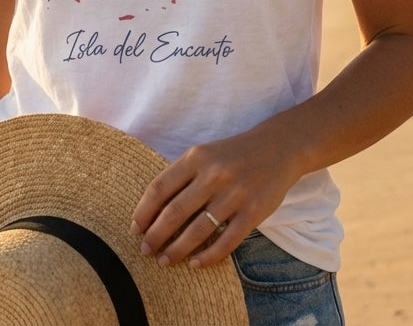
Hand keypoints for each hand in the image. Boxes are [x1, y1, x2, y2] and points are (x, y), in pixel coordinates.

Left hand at [130, 126, 298, 268]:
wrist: (278, 147)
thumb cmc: (232, 154)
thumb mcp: (204, 154)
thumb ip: (181, 176)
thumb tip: (152, 210)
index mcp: (196, 157)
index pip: (159, 188)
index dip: (143, 212)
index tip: (134, 229)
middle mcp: (213, 174)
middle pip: (174, 212)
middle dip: (155, 236)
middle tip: (145, 251)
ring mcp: (234, 194)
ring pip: (198, 230)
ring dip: (177, 250)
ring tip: (164, 261)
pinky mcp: (253, 212)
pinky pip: (226, 241)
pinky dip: (208, 256)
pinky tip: (195, 264)